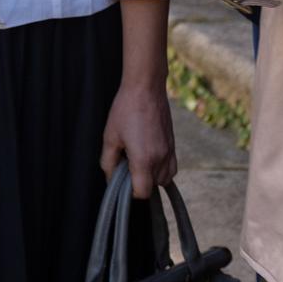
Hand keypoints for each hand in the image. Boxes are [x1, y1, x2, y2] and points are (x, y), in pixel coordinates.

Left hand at [100, 81, 176, 198]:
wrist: (146, 88)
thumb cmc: (125, 110)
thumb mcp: (110, 136)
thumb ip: (108, 162)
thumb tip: (111, 178)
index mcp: (144, 159)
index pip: (142, 193)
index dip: (130, 192)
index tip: (122, 180)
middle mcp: (160, 159)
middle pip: (152, 187)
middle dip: (138, 181)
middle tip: (126, 164)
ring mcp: (170, 152)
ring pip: (163, 179)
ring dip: (151, 177)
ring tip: (137, 160)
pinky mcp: (174, 146)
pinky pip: (171, 169)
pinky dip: (161, 170)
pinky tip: (149, 158)